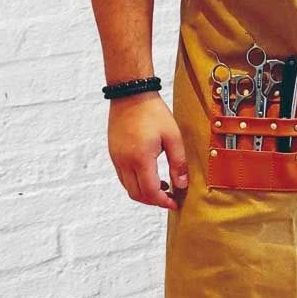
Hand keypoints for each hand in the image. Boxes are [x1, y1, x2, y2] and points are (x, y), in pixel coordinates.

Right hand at [107, 91, 188, 208]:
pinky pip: (123, 176)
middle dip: (154, 201)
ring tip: (162, 187)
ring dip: (144, 192)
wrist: (131, 94)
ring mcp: (116, 158)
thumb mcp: (173, 136)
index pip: (150, 191)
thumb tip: (182, 184)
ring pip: (128, 187)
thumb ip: (178, 162)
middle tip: (170, 198)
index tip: (175, 203)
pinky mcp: (113, 153)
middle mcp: (125, 162)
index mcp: (141, 158)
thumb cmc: (153, 113)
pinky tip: (150, 174)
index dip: (163, 201)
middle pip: (137, 194)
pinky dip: (136, 182)